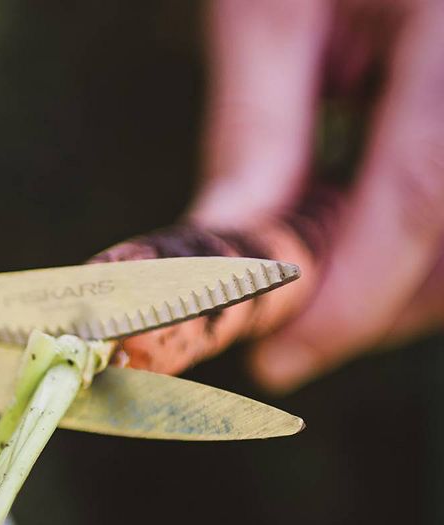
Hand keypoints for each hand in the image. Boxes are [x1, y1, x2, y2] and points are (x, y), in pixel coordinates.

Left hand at [98, 0, 443, 390]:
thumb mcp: (270, 3)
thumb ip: (255, 129)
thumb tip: (227, 246)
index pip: (424, 196)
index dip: (352, 302)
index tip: (281, 363)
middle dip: (379, 305)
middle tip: (298, 332)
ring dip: (408, 284)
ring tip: (332, 285)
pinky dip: (430, 243)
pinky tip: (376, 233)